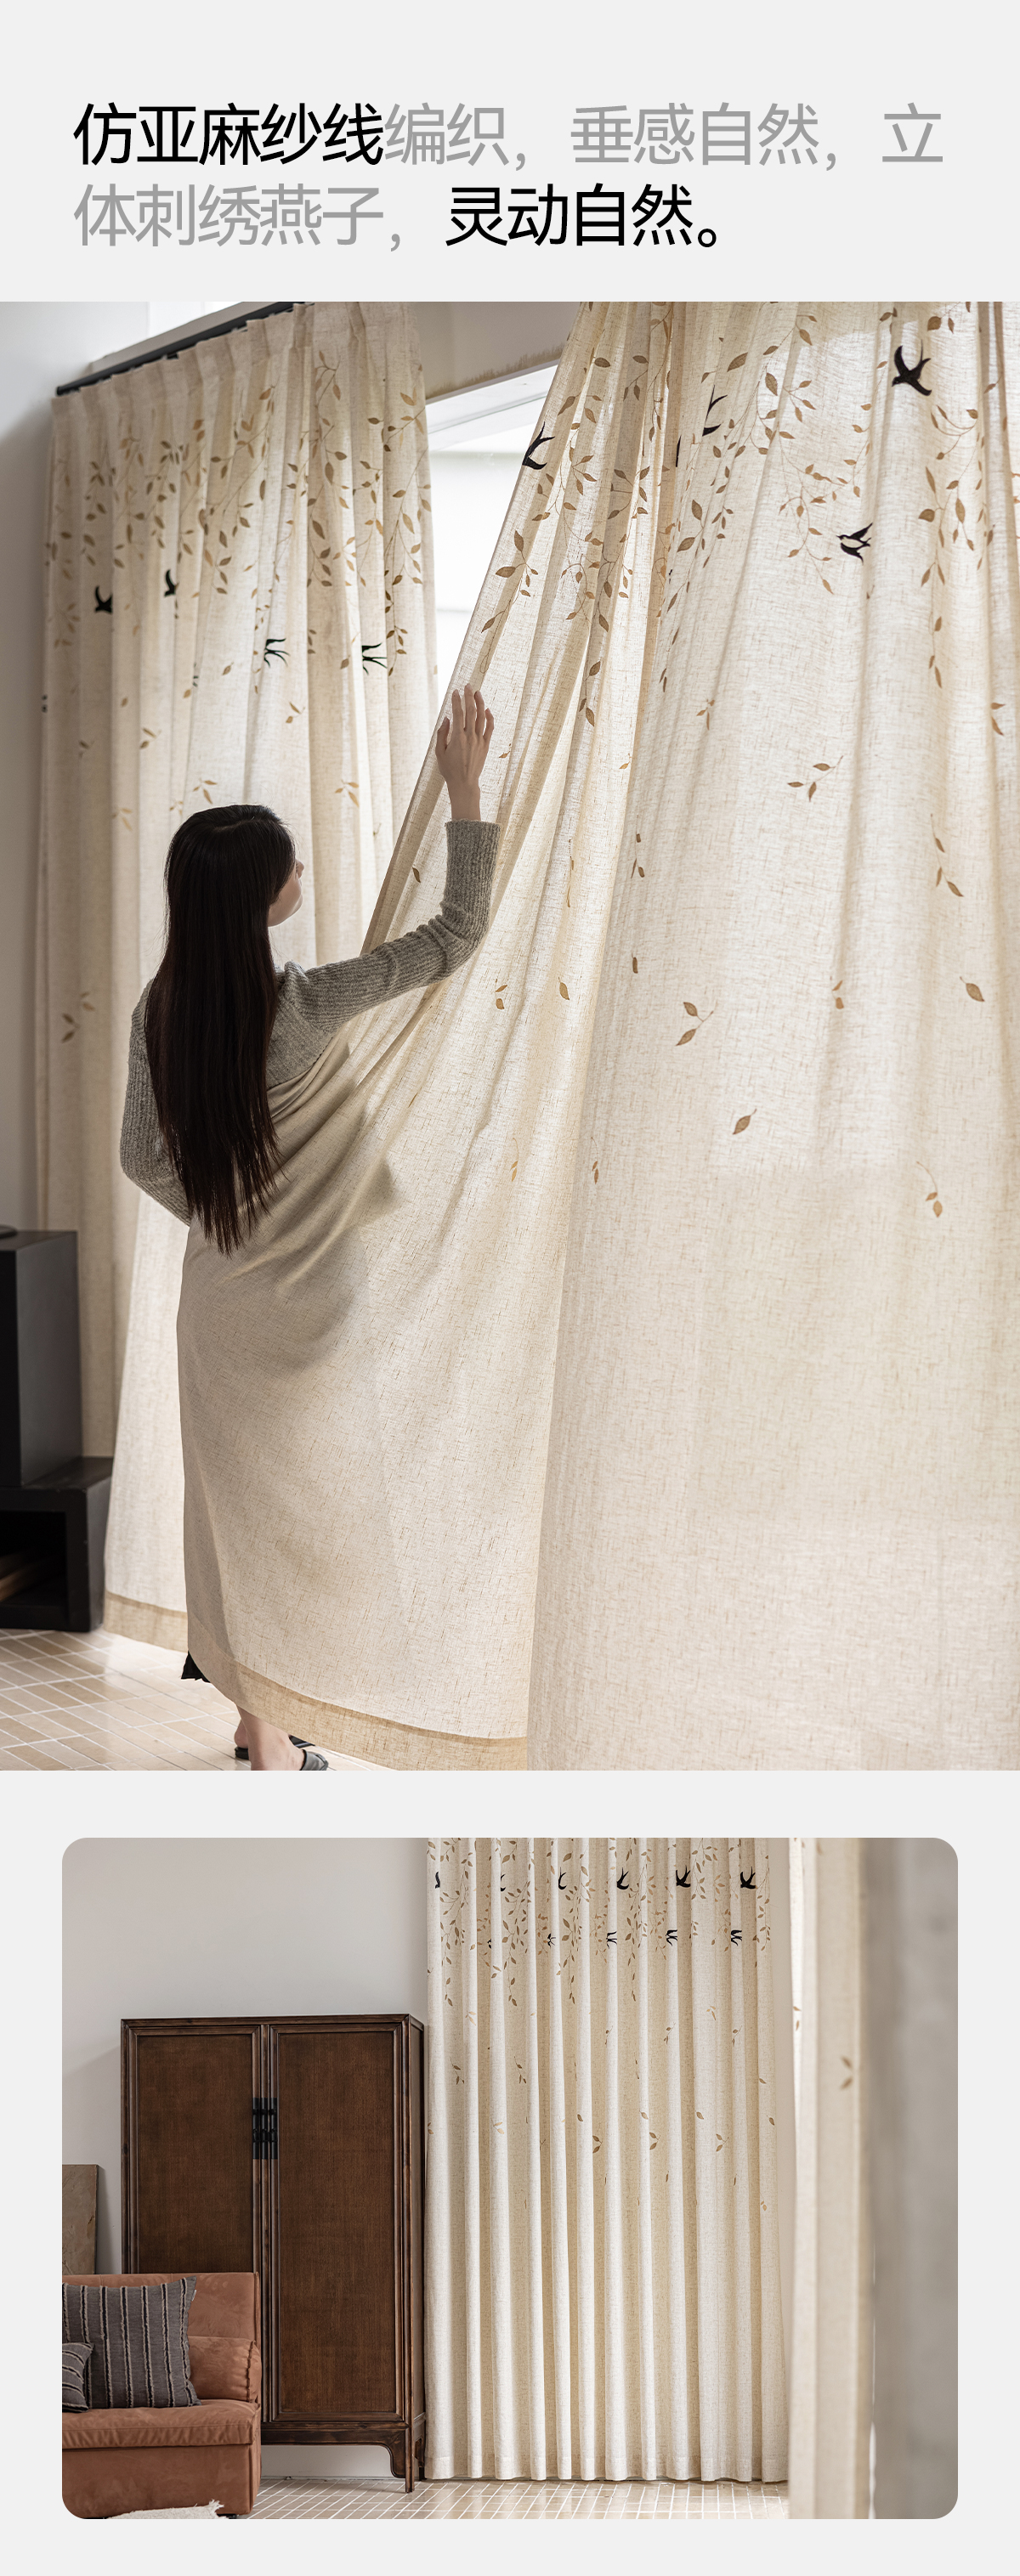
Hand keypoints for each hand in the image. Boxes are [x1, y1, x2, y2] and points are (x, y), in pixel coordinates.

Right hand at [434, 686, 493, 820]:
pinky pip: (490, 729)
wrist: (464, 784)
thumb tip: (447, 718)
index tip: (455, 691)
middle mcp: (470, 737)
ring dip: (480, 703)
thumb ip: (442, 734)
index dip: (456, 701)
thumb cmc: (449, 769)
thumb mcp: (439, 752)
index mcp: (457, 738)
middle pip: (471, 711)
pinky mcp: (486, 746)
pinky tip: (487, 709)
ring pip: (482, 717)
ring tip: (477, 693)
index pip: (458, 714)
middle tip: (467, 686)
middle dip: (469, 697)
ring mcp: (479, 741)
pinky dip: (489, 718)